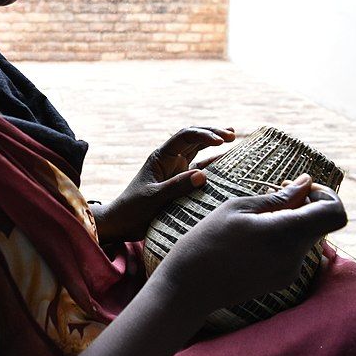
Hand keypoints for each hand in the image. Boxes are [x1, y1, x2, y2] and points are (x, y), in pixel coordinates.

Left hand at [91, 126, 235, 243]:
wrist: (122, 223)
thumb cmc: (133, 208)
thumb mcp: (154, 198)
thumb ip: (176, 186)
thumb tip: (203, 175)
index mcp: (161, 157)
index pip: (185, 137)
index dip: (204, 134)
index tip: (221, 141)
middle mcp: (170, 160)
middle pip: (194, 138)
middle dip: (212, 133)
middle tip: (232, 134)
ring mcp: (176, 170)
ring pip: (198, 151)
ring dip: (213, 144)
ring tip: (232, 138)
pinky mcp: (180, 183)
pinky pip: (200, 170)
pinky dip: (213, 165)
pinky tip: (226, 163)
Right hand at [151, 174, 346, 316]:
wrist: (189, 288)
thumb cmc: (207, 240)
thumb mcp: (238, 208)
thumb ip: (279, 197)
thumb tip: (307, 183)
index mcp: (286, 234)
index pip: (336, 213)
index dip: (325, 195)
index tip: (299, 188)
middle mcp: (295, 257)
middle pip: (322, 223)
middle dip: (307, 203)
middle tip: (277, 190)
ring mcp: (290, 272)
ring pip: (307, 236)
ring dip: (293, 219)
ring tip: (259, 212)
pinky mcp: (281, 281)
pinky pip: (294, 251)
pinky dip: (283, 236)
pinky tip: (255, 233)